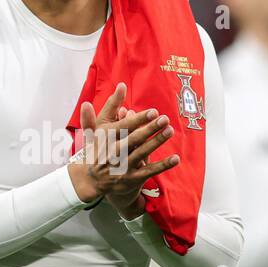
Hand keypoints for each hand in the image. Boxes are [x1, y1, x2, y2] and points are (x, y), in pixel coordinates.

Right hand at [67, 82, 178, 215]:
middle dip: (149, 129)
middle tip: (164, 118)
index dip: (138, 120)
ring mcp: (123, 167)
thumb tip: (121, 85)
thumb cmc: (96, 150)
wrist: (92, 181)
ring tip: (170, 131)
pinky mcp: (132, 179)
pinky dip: (162, 165)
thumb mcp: (95, 130)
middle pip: (133, 140)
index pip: (123, 128)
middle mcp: (113, 153)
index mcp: (105, 140)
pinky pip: (149, 171)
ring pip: (142, 153)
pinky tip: (175, 158)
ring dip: (156, 142)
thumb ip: (108, 107)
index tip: (152, 112)